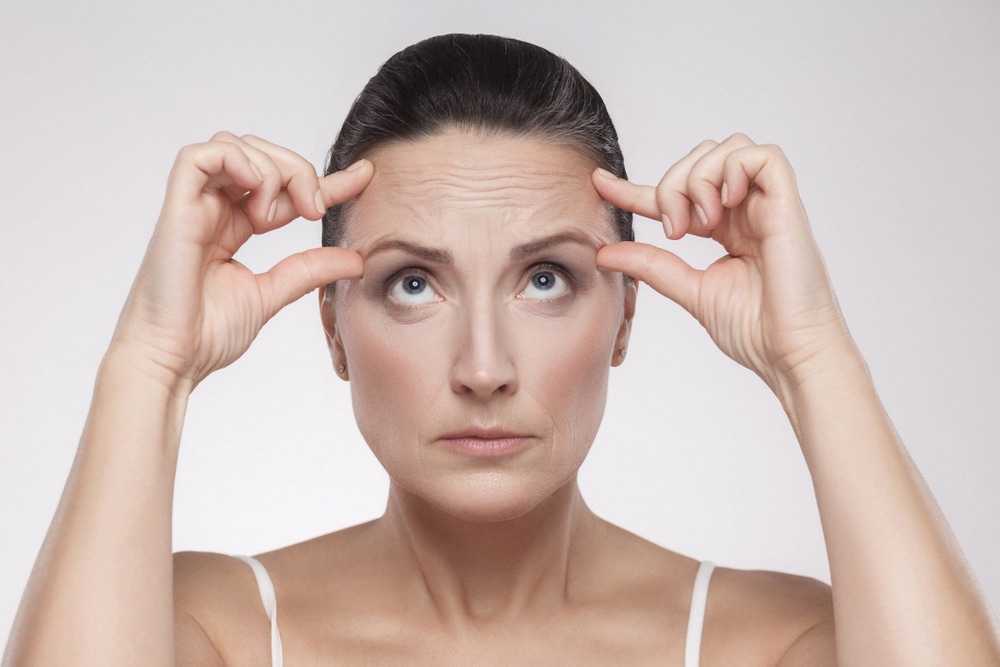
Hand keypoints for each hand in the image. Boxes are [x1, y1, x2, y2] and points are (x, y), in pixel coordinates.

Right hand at [111, 132, 372, 390]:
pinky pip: (199, 157)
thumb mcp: (273, 294)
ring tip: (276, 217)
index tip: (365, 175)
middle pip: (261, 154)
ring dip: (271, 170)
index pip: (284, 187)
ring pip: (235, 145)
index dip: (326, 178)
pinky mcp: (176, 211)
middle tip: (314, 211)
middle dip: (299, 171)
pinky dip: (236, 161)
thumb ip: (310, 271)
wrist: (173, 361)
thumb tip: (355, 259)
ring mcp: (193, 207)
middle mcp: (213, 210)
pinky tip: (256, 191)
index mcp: (233, 227)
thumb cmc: (205, 335)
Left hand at [593, 134, 851, 392]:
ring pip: (728, 149)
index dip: (635, 186)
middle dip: (672, 184)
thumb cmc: (755, 331)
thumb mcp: (688, 290)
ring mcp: (768, 207)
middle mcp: (747, 211)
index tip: (599, 184)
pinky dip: (734, 170)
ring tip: (700, 224)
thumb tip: (604, 251)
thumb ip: (651, 265)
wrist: (789, 355)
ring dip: (699, 178)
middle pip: (700, 158)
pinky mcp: (788, 207)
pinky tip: (725, 206)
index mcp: (727, 229)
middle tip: (674, 231)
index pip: (676, 193)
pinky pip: (763, 157)